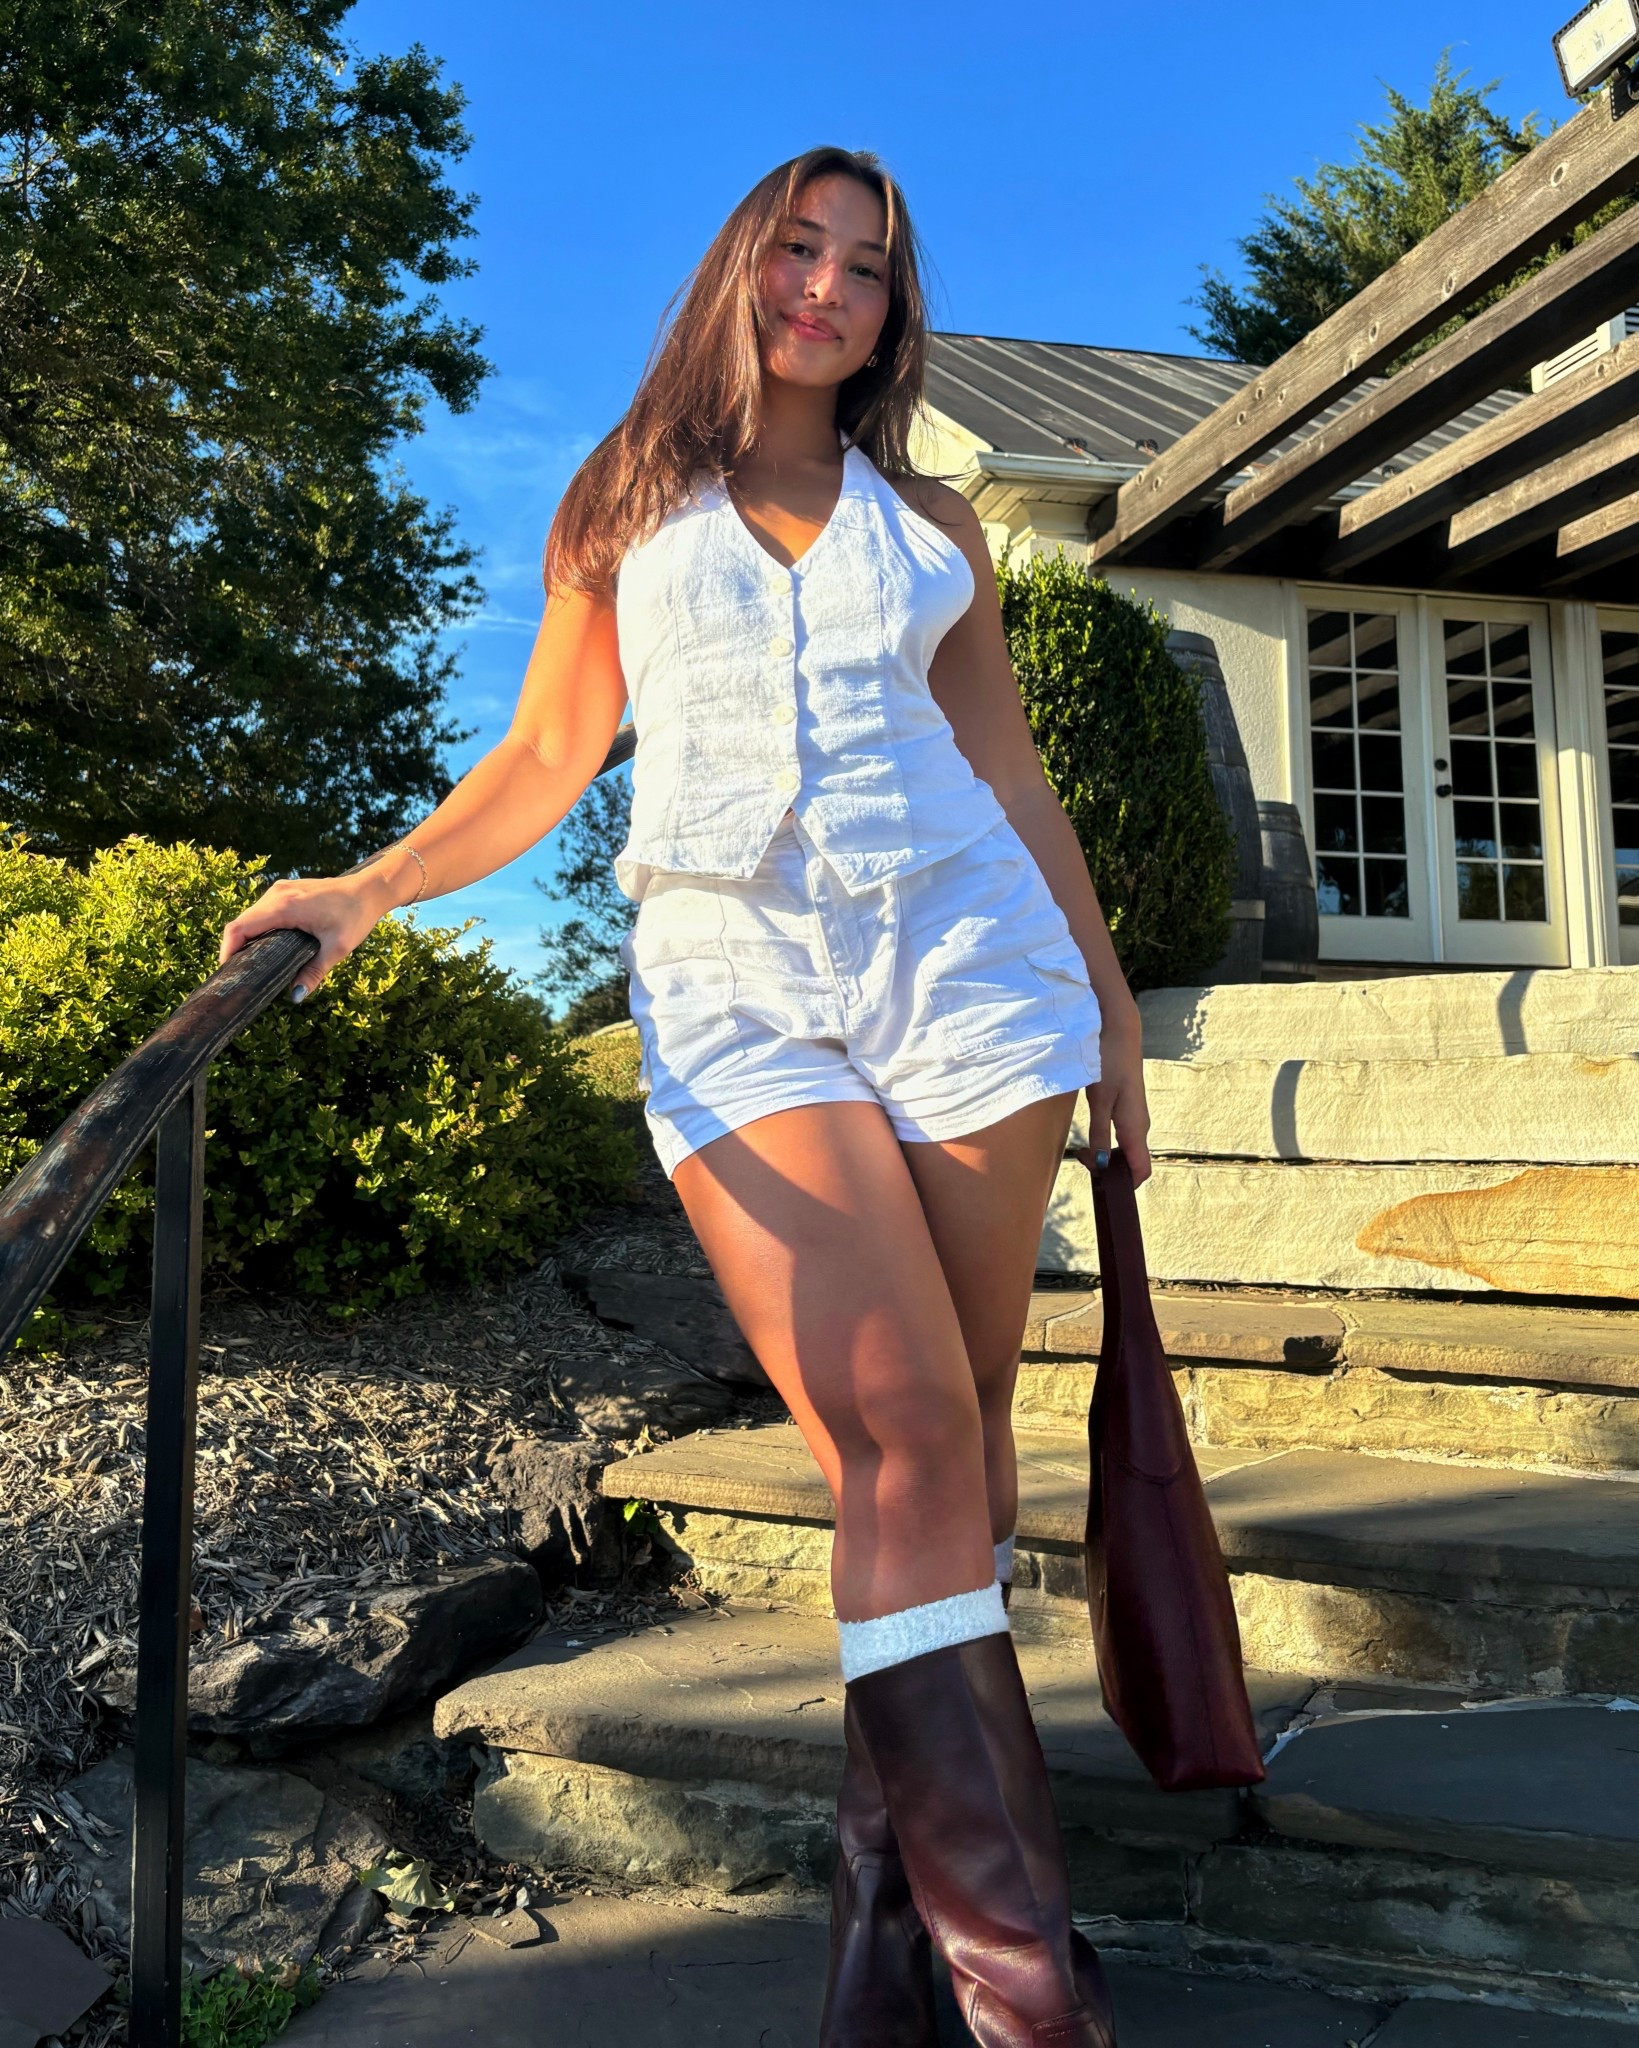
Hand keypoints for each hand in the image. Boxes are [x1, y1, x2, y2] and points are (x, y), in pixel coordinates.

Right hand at [218, 868, 397, 1001]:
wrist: (370, 890)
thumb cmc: (355, 916)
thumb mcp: (337, 948)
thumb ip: (314, 972)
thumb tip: (296, 997)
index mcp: (284, 906)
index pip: (240, 928)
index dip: (227, 950)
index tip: (228, 972)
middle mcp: (276, 894)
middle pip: (241, 923)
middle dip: (236, 948)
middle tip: (239, 974)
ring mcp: (280, 890)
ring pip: (251, 916)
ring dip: (247, 938)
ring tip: (251, 963)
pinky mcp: (285, 891)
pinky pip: (262, 911)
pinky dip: (259, 928)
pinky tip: (267, 947)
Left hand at [1080, 1033, 1151, 1186]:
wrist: (1119, 1030)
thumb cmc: (1109, 1062)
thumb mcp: (1099, 1099)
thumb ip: (1100, 1132)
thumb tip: (1102, 1164)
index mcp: (1136, 1127)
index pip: (1142, 1170)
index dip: (1125, 1184)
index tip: (1101, 1183)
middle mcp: (1141, 1125)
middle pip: (1132, 1162)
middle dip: (1110, 1170)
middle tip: (1082, 1159)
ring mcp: (1136, 1117)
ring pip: (1127, 1149)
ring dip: (1107, 1155)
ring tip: (1083, 1150)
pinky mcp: (1129, 1108)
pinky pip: (1123, 1136)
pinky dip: (1108, 1143)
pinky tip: (1091, 1137)